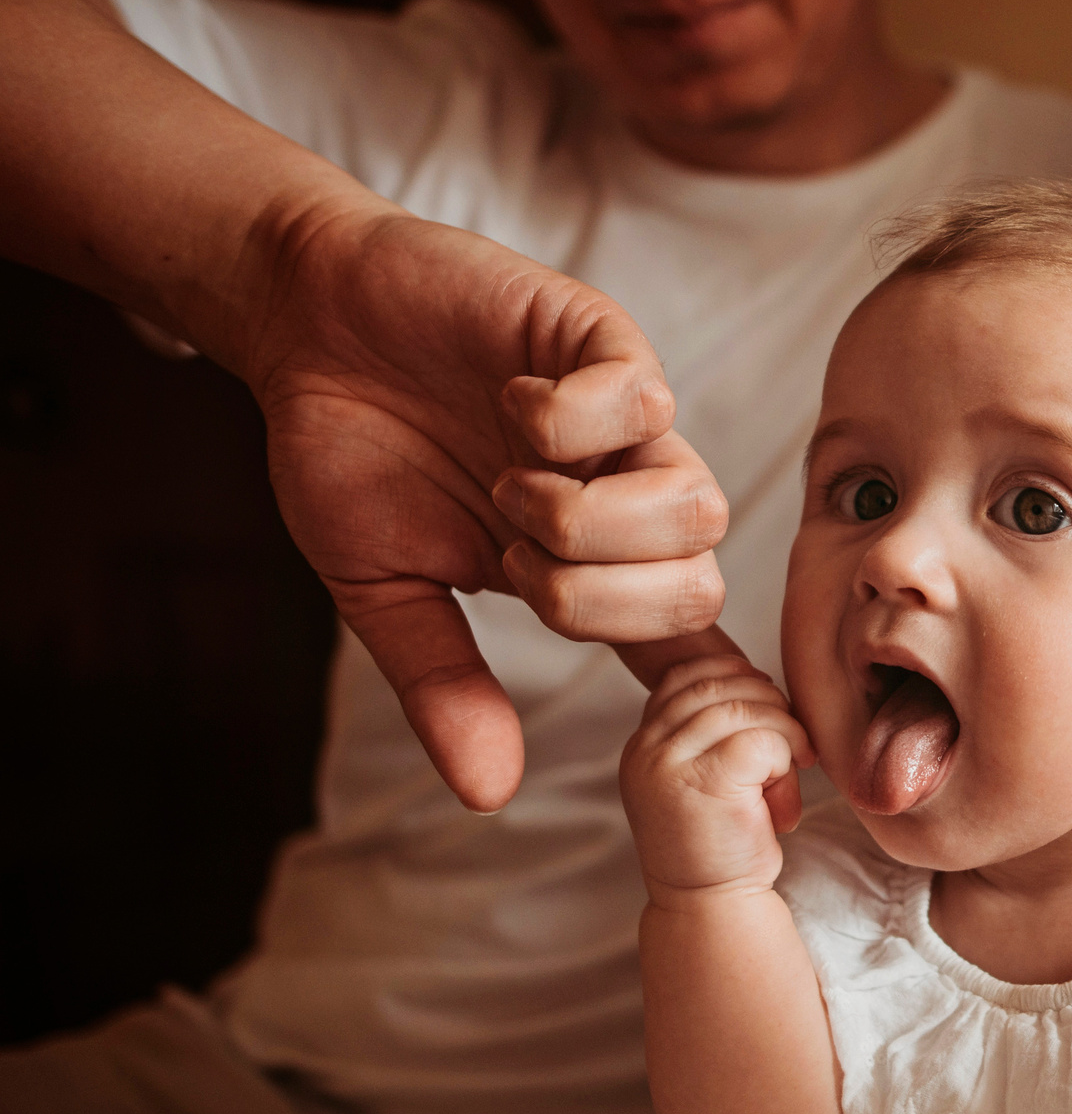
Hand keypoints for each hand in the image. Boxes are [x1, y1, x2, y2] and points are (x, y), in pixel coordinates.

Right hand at [240, 202, 733, 809]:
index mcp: (589, 565)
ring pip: (694, 506)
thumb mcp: (383, 585)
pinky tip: (511, 398)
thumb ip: (442, 680)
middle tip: (507, 550)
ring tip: (508, 478)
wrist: (308, 317)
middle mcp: (630, 497)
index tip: (722, 737)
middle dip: (591, 594)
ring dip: (583, 515)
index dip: (707, 687)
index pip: (680, 640)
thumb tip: (486, 795)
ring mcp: (629, 424)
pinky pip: (645, 405)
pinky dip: (565, 423)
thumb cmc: (352, 447)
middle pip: (698, 588)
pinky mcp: (609, 343)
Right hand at [619, 652, 814, 903]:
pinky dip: (785, 753)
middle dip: (767, 702)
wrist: (711, 905)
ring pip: (742, 708)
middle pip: (716, 685)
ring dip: (783, 730)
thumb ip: (712, 734)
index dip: (734, 675)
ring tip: (793, 766)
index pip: (683, 676)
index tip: (768, 703)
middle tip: (791, 741)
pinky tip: (786, 784)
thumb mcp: (704, 777)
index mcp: (642, 745)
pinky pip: (760, 738)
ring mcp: (667, 764)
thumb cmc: (722, 843)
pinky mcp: (702, 781)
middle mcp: (645, 750)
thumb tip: (762, 681)